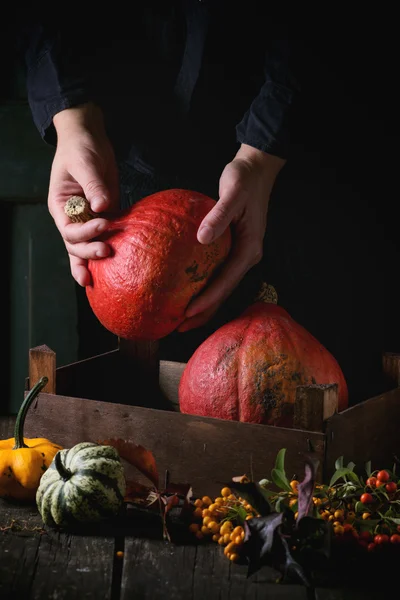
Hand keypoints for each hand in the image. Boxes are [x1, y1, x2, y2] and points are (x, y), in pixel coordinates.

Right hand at [49, 103, 118, 285]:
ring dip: (93, 262)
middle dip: (88, 253)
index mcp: (61, 206)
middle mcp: (72, 217)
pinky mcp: (106, 215)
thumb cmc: (81, 147)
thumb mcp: (85, 163)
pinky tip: (117, 266)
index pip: (68, 229)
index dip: (84, 232)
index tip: (103, 224)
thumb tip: (102, 206)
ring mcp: (88, 218)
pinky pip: (106, 237)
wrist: (91, 138)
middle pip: (76, 245)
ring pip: (87, 247)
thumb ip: (92, 184)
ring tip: (100, 280)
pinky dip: (110, 251)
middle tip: (106, 252)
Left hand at [178, 144, 285, 331]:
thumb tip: (202, 238)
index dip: (207, 300)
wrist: (256, 171)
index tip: (188, 312)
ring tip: (181, 319)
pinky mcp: (233, 250)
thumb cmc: (244, 180)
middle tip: (179, 326)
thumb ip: (219, 216)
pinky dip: (204, 287)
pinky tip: (187, 291)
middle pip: (224, 292)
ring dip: (204, 304)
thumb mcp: (232, 193)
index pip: (226, 281)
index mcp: (249, 248)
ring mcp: (241, 255)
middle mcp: (247, 256)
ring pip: (221, 287)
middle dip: (204, 312)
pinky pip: (218, 274)